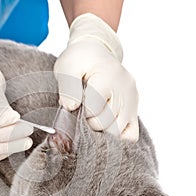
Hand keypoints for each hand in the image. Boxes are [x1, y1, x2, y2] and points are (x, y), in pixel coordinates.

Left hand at [54, 13, 138, 140]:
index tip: (75, 105)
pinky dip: (117, 136)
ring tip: (93, 117)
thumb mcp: (67, 67)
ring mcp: (132, 101)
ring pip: (117, 132)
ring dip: (101, 130)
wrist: (96, 52)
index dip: (79, 112)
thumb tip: (71, 107)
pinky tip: (106, 126)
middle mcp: (125, 90)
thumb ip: (68, 87)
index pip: (92, 110)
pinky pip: (131, 134)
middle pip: (105, 124)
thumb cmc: (80, 60)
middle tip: (82, 112)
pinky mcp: (134, 109)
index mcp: (108, 77)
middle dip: (89, 123)